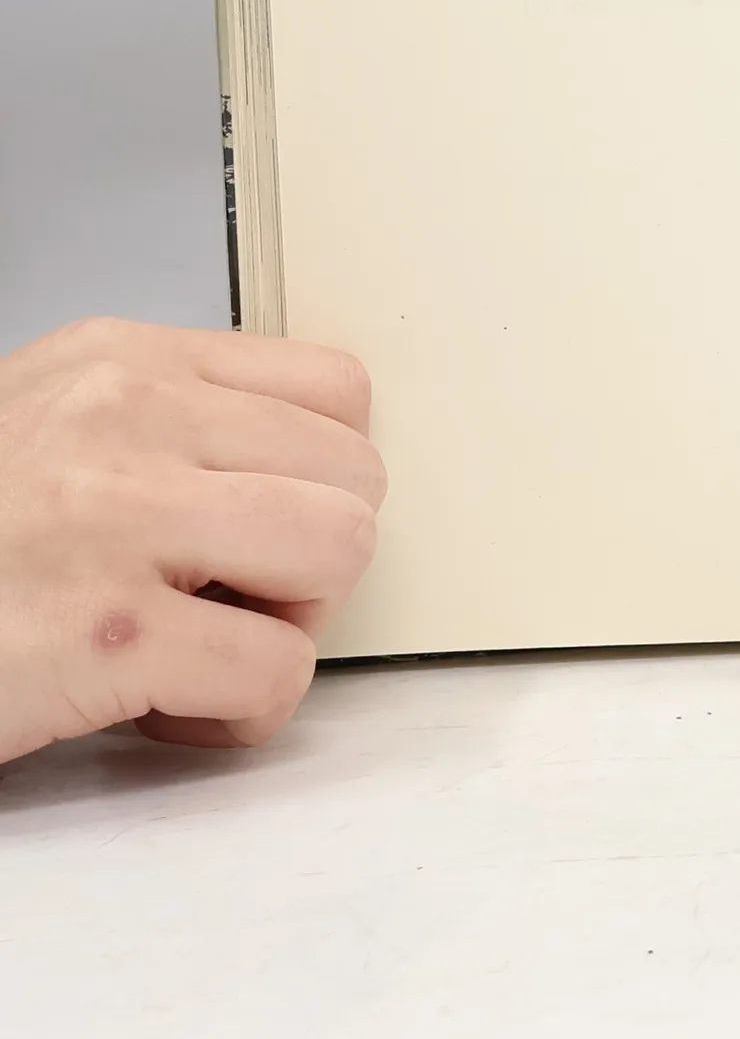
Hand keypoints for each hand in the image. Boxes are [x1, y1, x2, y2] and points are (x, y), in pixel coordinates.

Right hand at [0, 319, 383, 762]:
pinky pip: (277, 671)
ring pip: (342, 549)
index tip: (262, 523)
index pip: (338, 389)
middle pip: (357, 475)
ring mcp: (119, 519)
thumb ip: (169, 428)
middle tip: (227, 596)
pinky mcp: (107, 632)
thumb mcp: (45, 428)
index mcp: (122, 362)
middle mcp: (128, 417)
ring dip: (289, 623)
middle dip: (311, 556)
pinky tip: (165, 708)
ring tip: (203, 642)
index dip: (321, 475)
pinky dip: (239, 714)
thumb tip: (297, 470)